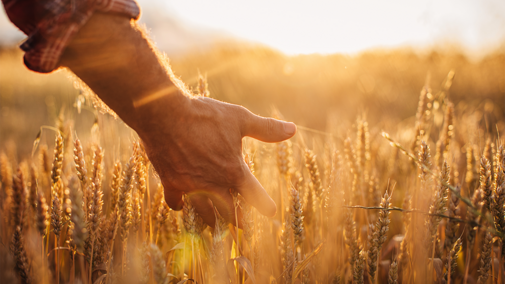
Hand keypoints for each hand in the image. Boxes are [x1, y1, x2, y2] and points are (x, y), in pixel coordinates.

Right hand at [135, 94, 295, 226]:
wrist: (165, 114)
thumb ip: (266, 129)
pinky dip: (181, 205)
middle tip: (244, 226)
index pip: (255, 195)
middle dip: (238, 220)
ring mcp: (191, 187)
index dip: (265, 205)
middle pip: (229, 212)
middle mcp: (214, 184)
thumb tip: (293, 129)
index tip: (272, 212)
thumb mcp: (240, 118)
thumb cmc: (205, 115)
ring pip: (205, 213)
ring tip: (216, 225)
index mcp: (234, 170)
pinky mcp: (171, 184)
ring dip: (213, 219)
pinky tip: (183, 204)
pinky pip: (177, 203)